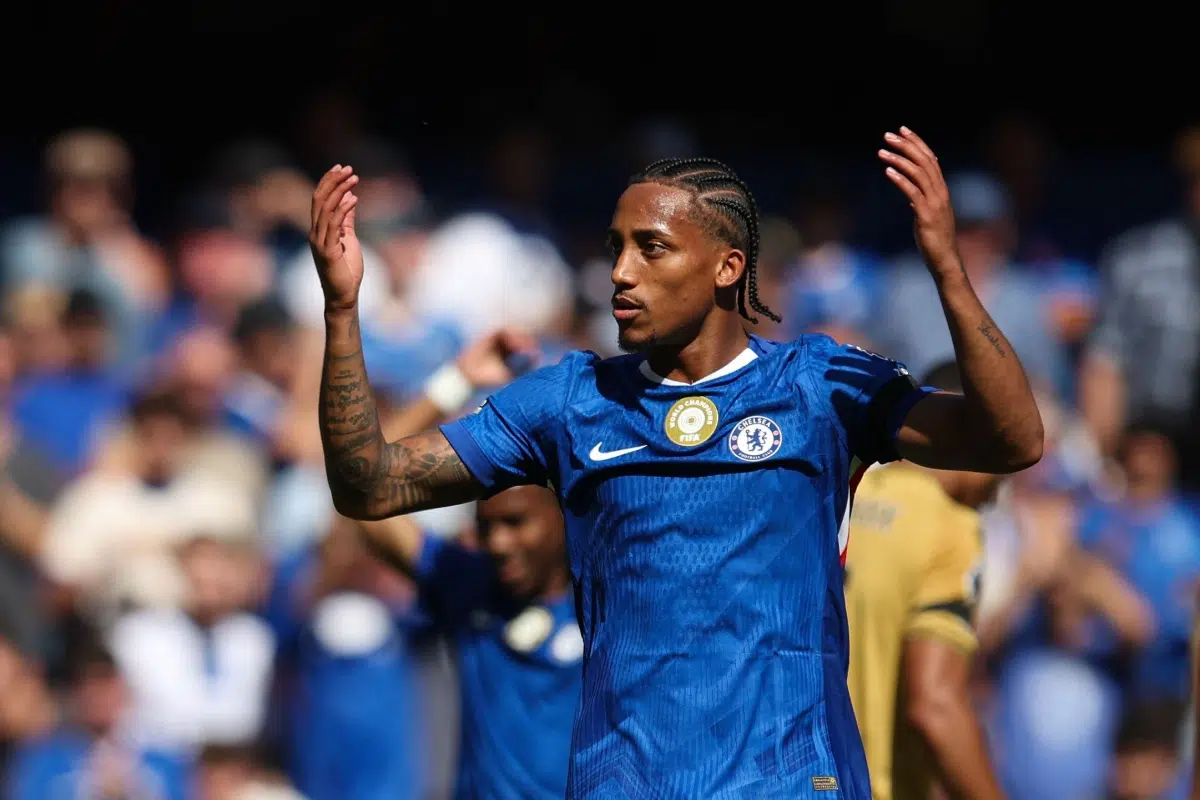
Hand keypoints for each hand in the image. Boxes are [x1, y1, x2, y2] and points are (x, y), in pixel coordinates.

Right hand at [309, 165, 362, 310]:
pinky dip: (342, 209)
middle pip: (319, 199)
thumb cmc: (347, 270)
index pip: (319, 200)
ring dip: (339, 190)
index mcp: (319, 230)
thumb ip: (347, 220)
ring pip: (325, 209)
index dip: (329, 182)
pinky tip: (353, 198)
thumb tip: (350, 199)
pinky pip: (333, 225)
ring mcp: (319, 242)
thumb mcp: (349, 239)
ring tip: (354, 178)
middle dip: (333, 181)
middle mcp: (315, 233)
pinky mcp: (327, 251)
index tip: (342, 169)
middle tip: (347, 168)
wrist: (344, 296)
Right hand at [456, 329, 538, 389]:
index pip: (522, 345)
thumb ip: (524, 368)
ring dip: (520, 337)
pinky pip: (503, 330)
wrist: (469, 378)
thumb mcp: (510, 375)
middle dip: (527, 340)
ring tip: (526, 347)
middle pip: (518, 336)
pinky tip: (516, 345)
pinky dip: (511, 335)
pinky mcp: (488, 336)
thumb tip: (538, 359)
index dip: (530, 347)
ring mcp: (495, 340)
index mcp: (507, 353)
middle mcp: (501, 345)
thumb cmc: (488, 380)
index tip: (537, 354)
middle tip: (533, 348)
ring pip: (512, 331)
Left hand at [878, 127, 959, 276]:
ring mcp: (935, 204)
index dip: (917, 143)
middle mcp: (940, 193)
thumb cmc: (934, 240)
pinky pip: (913, 193)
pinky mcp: (926, 216)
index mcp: (941, 190)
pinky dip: (901, 180)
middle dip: (906, 145)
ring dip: (899, 159)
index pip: (930, 159)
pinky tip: (887, 172)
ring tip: (882, 151)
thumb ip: (921, 200)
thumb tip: (911, 192)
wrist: (944, 261)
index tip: (903, 130)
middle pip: (924, 161)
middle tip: (888, 135)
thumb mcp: (927, 214)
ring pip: (919, 173)